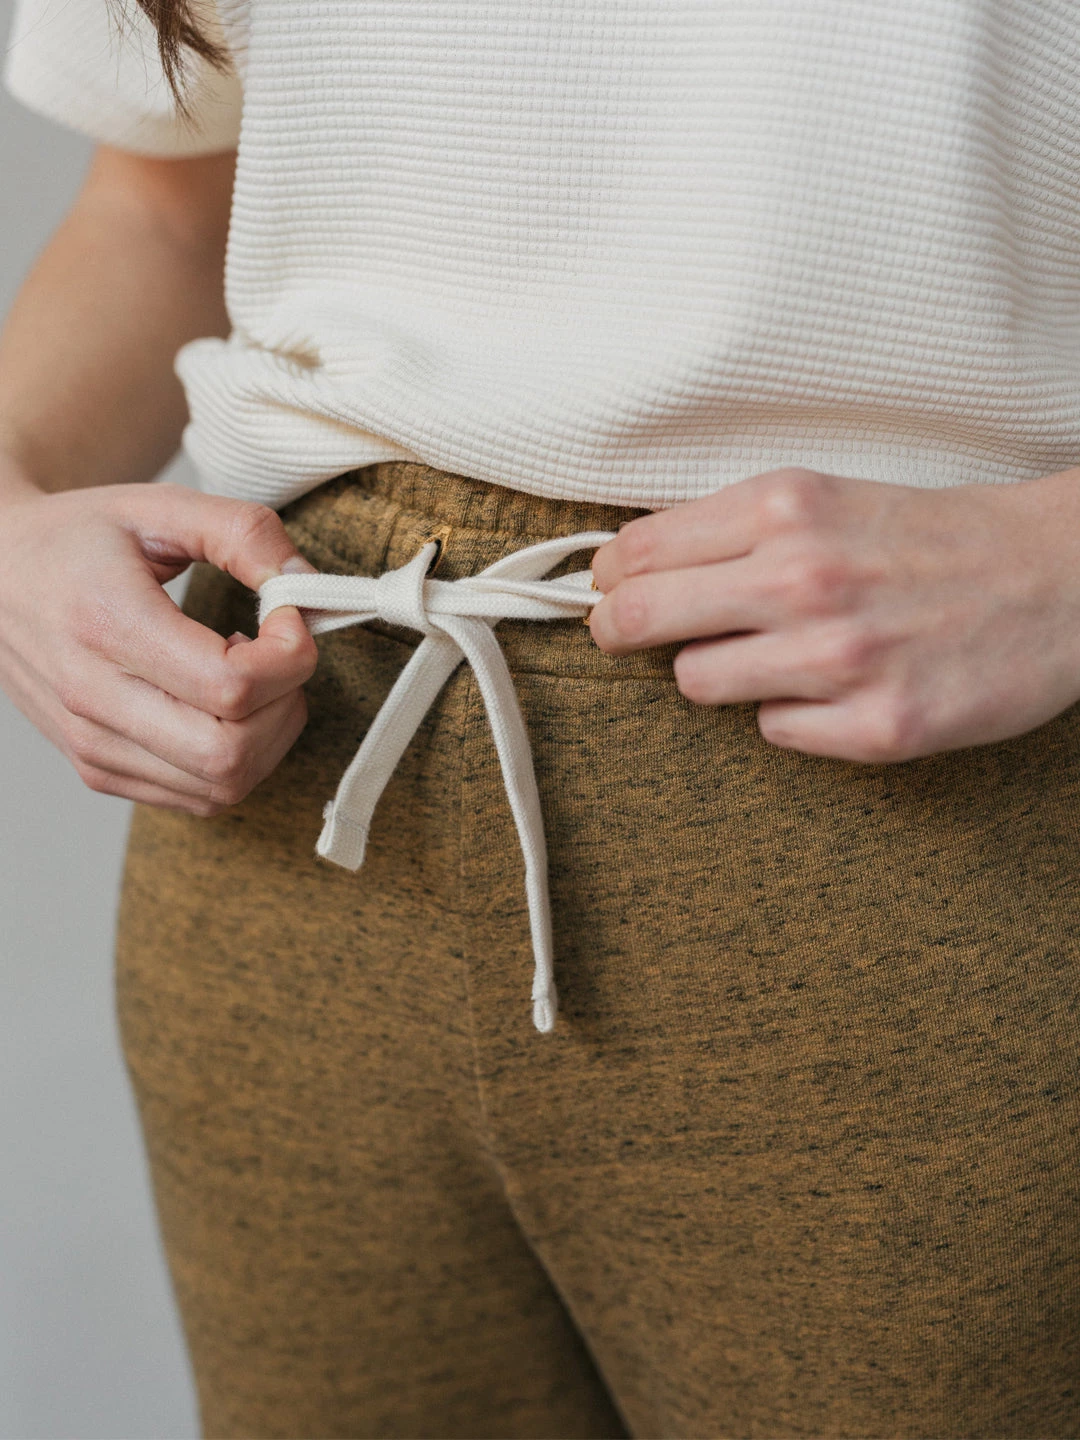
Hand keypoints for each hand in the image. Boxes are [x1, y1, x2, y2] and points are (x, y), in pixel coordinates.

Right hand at [0, 474, 318, 813]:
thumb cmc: (81, 538)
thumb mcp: (163, 506)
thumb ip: (246, 534)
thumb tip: (307, 590)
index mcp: (106, 624)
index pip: (232, 686)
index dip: (289, 657)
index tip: (286, 618)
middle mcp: (91, 697)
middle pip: (231, 753)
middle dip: (286, 704)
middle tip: (275, 655)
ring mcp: (92, 745)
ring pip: (222, 786)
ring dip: (268, 737)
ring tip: (248, 678)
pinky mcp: (99, 770)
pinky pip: (200, 798)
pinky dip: (238, 761)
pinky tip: (221, 708)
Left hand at [588, 466, 1079, 761]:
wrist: (1060, 577)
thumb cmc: (932, 537)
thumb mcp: (827, 497)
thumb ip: (730, 528)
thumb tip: (628, 564)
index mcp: (784, 509)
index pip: (636, 552)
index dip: (609, 577)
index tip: (609, 588)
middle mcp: (803, 579)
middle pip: (638, 620)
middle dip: (620, 629)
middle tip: (626, 634)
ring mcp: (841, 659)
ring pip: (697, 683)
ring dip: (720, 672)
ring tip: (773, 654)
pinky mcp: (879, 727)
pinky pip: (774, 732)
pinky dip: (790, 714)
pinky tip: (832, 689)